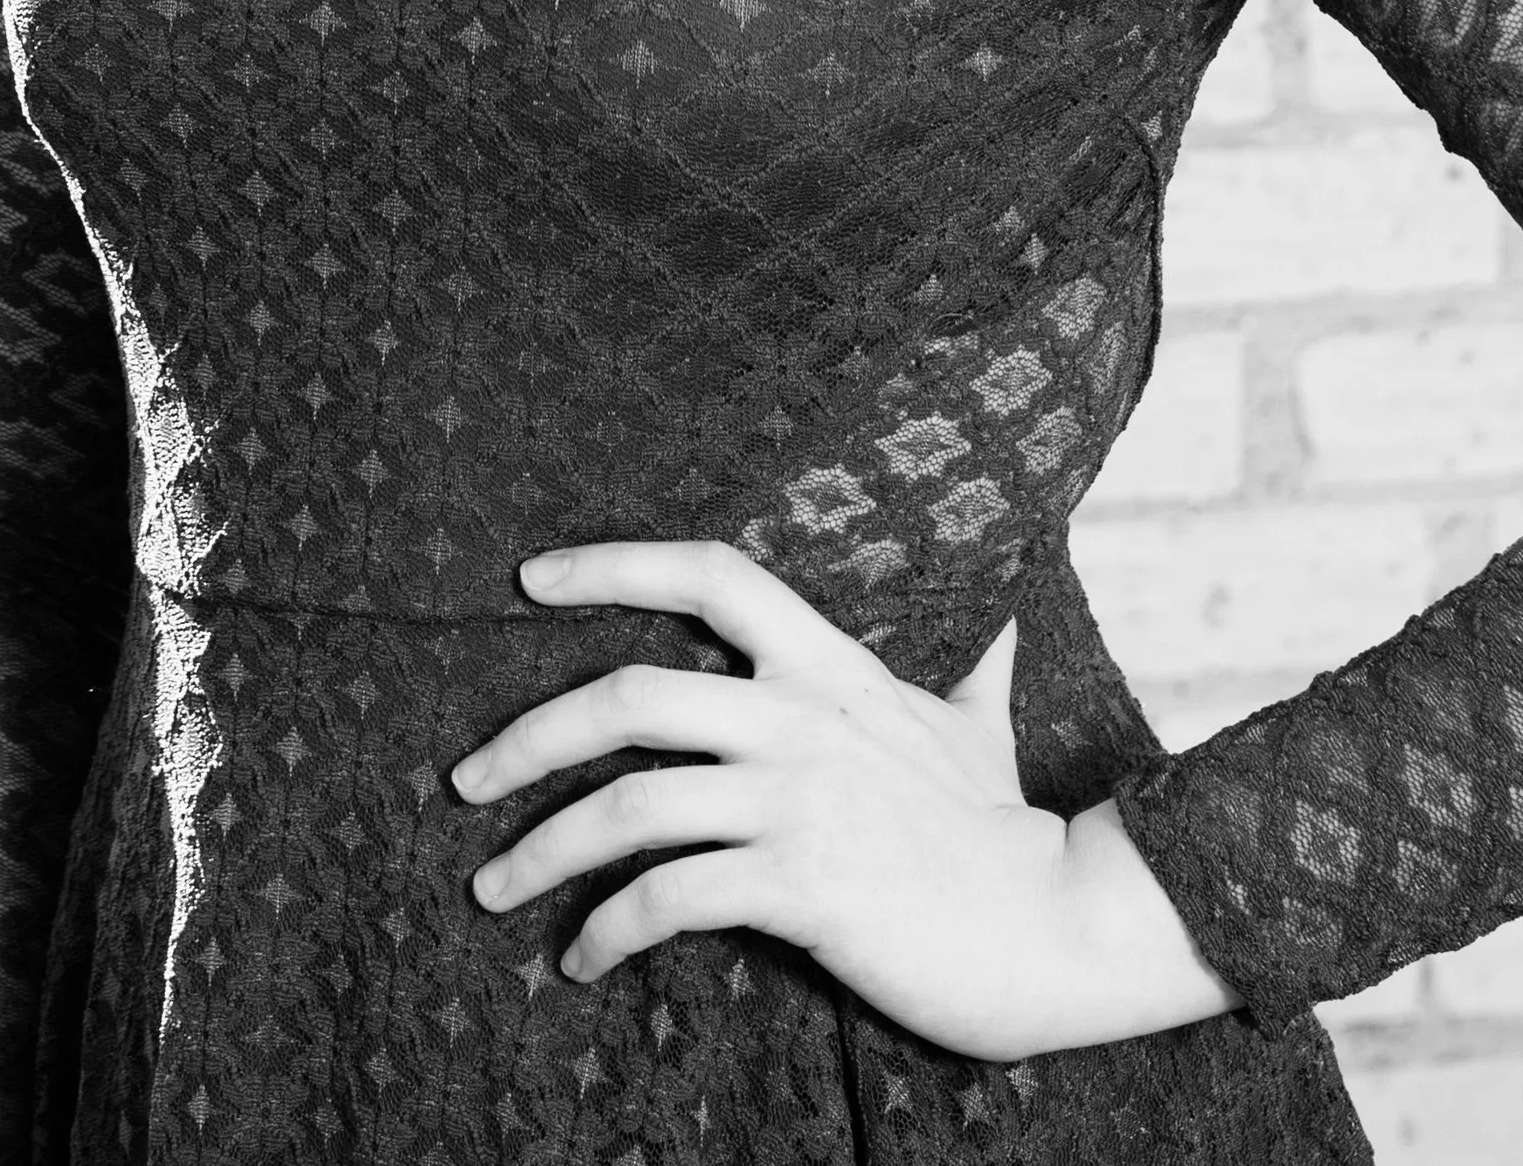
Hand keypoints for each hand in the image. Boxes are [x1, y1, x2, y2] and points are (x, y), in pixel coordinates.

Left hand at [450, 537, 1228, 1061]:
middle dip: (528, 737)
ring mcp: (798, 800)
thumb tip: (1007, 624)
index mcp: (830, 666)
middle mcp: (801, 718)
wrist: (1057, 926)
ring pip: (629, 805)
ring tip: (493, 888)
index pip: (711, 575)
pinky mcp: (800, 886)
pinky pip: (668, 899)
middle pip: (630, 693)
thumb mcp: (981, 727)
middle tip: (465, 781)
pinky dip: (606, 930)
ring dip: (541, 849)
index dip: (615, 562)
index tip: (531, 577)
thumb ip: (975, 669)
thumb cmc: (1007, 831)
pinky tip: (582, 960)